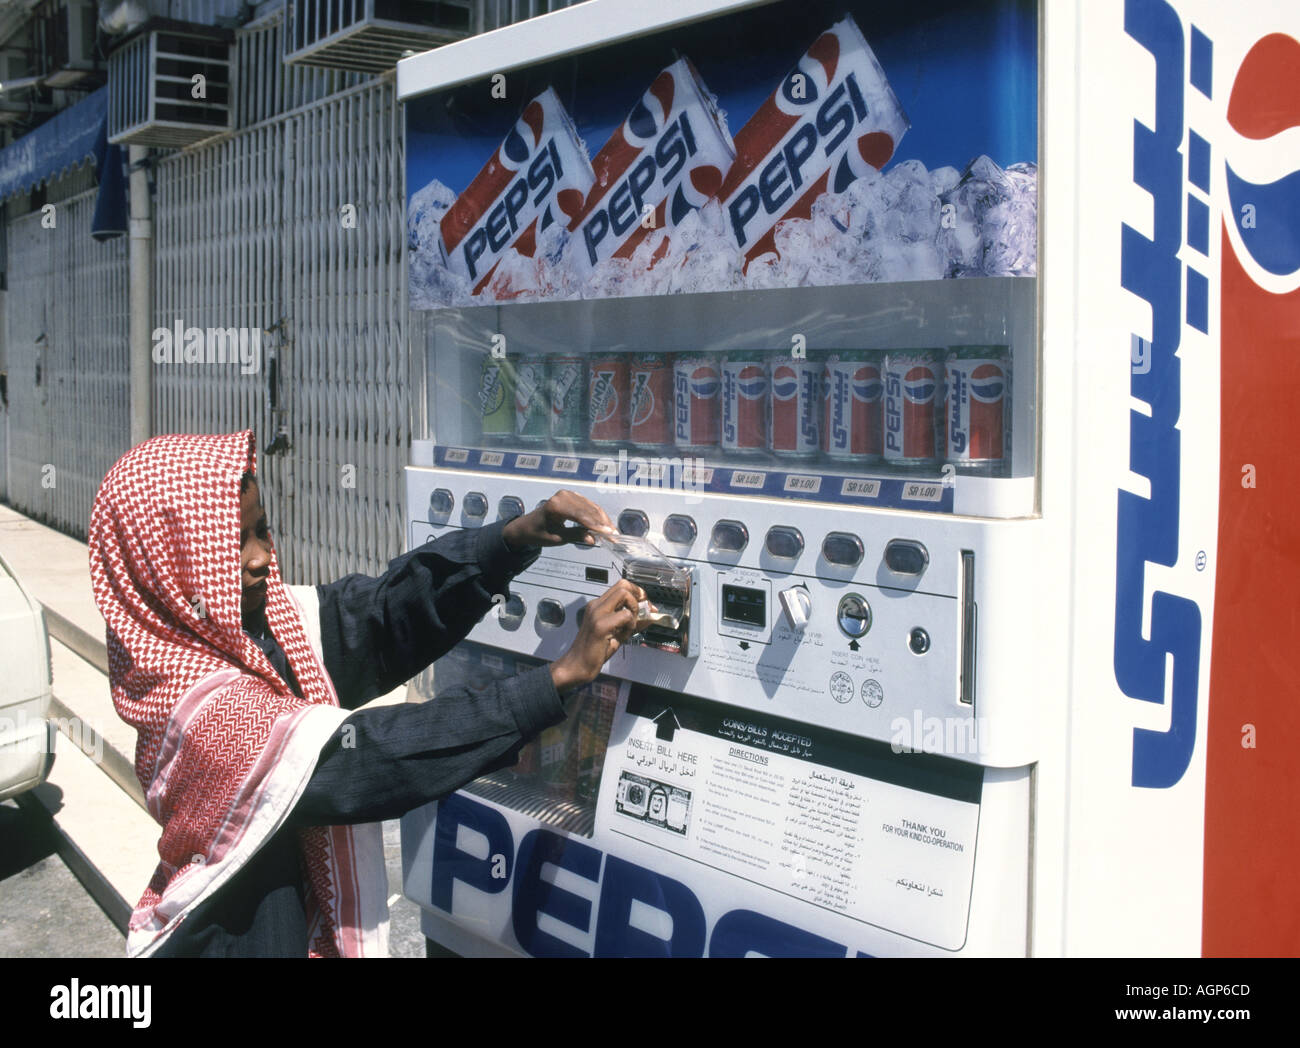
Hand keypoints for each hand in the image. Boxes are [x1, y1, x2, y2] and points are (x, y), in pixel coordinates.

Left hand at [502, 489, 614, 550]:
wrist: (526, 526)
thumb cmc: (538, 533)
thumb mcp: (556, 538)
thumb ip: (575, 536)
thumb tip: (592, 539)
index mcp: (556, 506)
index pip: (582, 516)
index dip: (597, 526)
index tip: (609, 534)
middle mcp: (563, 496)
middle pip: (589, 510)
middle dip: (603, 523)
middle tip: (614, 535)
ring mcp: (567, 494)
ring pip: (591, 507)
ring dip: (602, 519)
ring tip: (611, 532)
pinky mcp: (571, 496)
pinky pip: (587, 505)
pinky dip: (596, 515)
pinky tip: (603, 524)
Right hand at [550, 579, 645, 693]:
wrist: (578, 665)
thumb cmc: (594, 652)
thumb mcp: (617, 633)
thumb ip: (632, 622)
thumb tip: (650, 615)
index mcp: (598, 606)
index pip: (621, 586)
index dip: (637, 592)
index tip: (645, 604)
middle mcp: (596, 606)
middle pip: (623, 585)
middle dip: (639, 595)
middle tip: (644, 610)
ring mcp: (597, 614)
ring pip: (624, 594)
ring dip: (634, 609)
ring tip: (630, 625)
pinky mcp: (600, 626)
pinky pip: (625, 615)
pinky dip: (630, 624)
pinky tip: (623, 634)